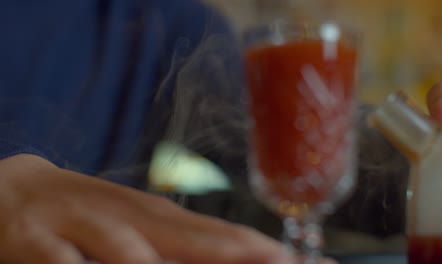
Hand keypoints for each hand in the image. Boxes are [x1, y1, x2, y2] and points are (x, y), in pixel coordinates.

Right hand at [0, 154, 335, 263]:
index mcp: (159, 218)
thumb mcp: (137, 228)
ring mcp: (87, 227)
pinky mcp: (40, 240)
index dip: (262, 249)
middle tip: (284, 263)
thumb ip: (179, 246)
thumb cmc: (90, 215)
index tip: (306, 263)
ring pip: (132, 252)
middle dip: (240, 253)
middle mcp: (132, 220)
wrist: (16, 188)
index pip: (219, 235)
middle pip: (192, 239)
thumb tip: (235, 257)